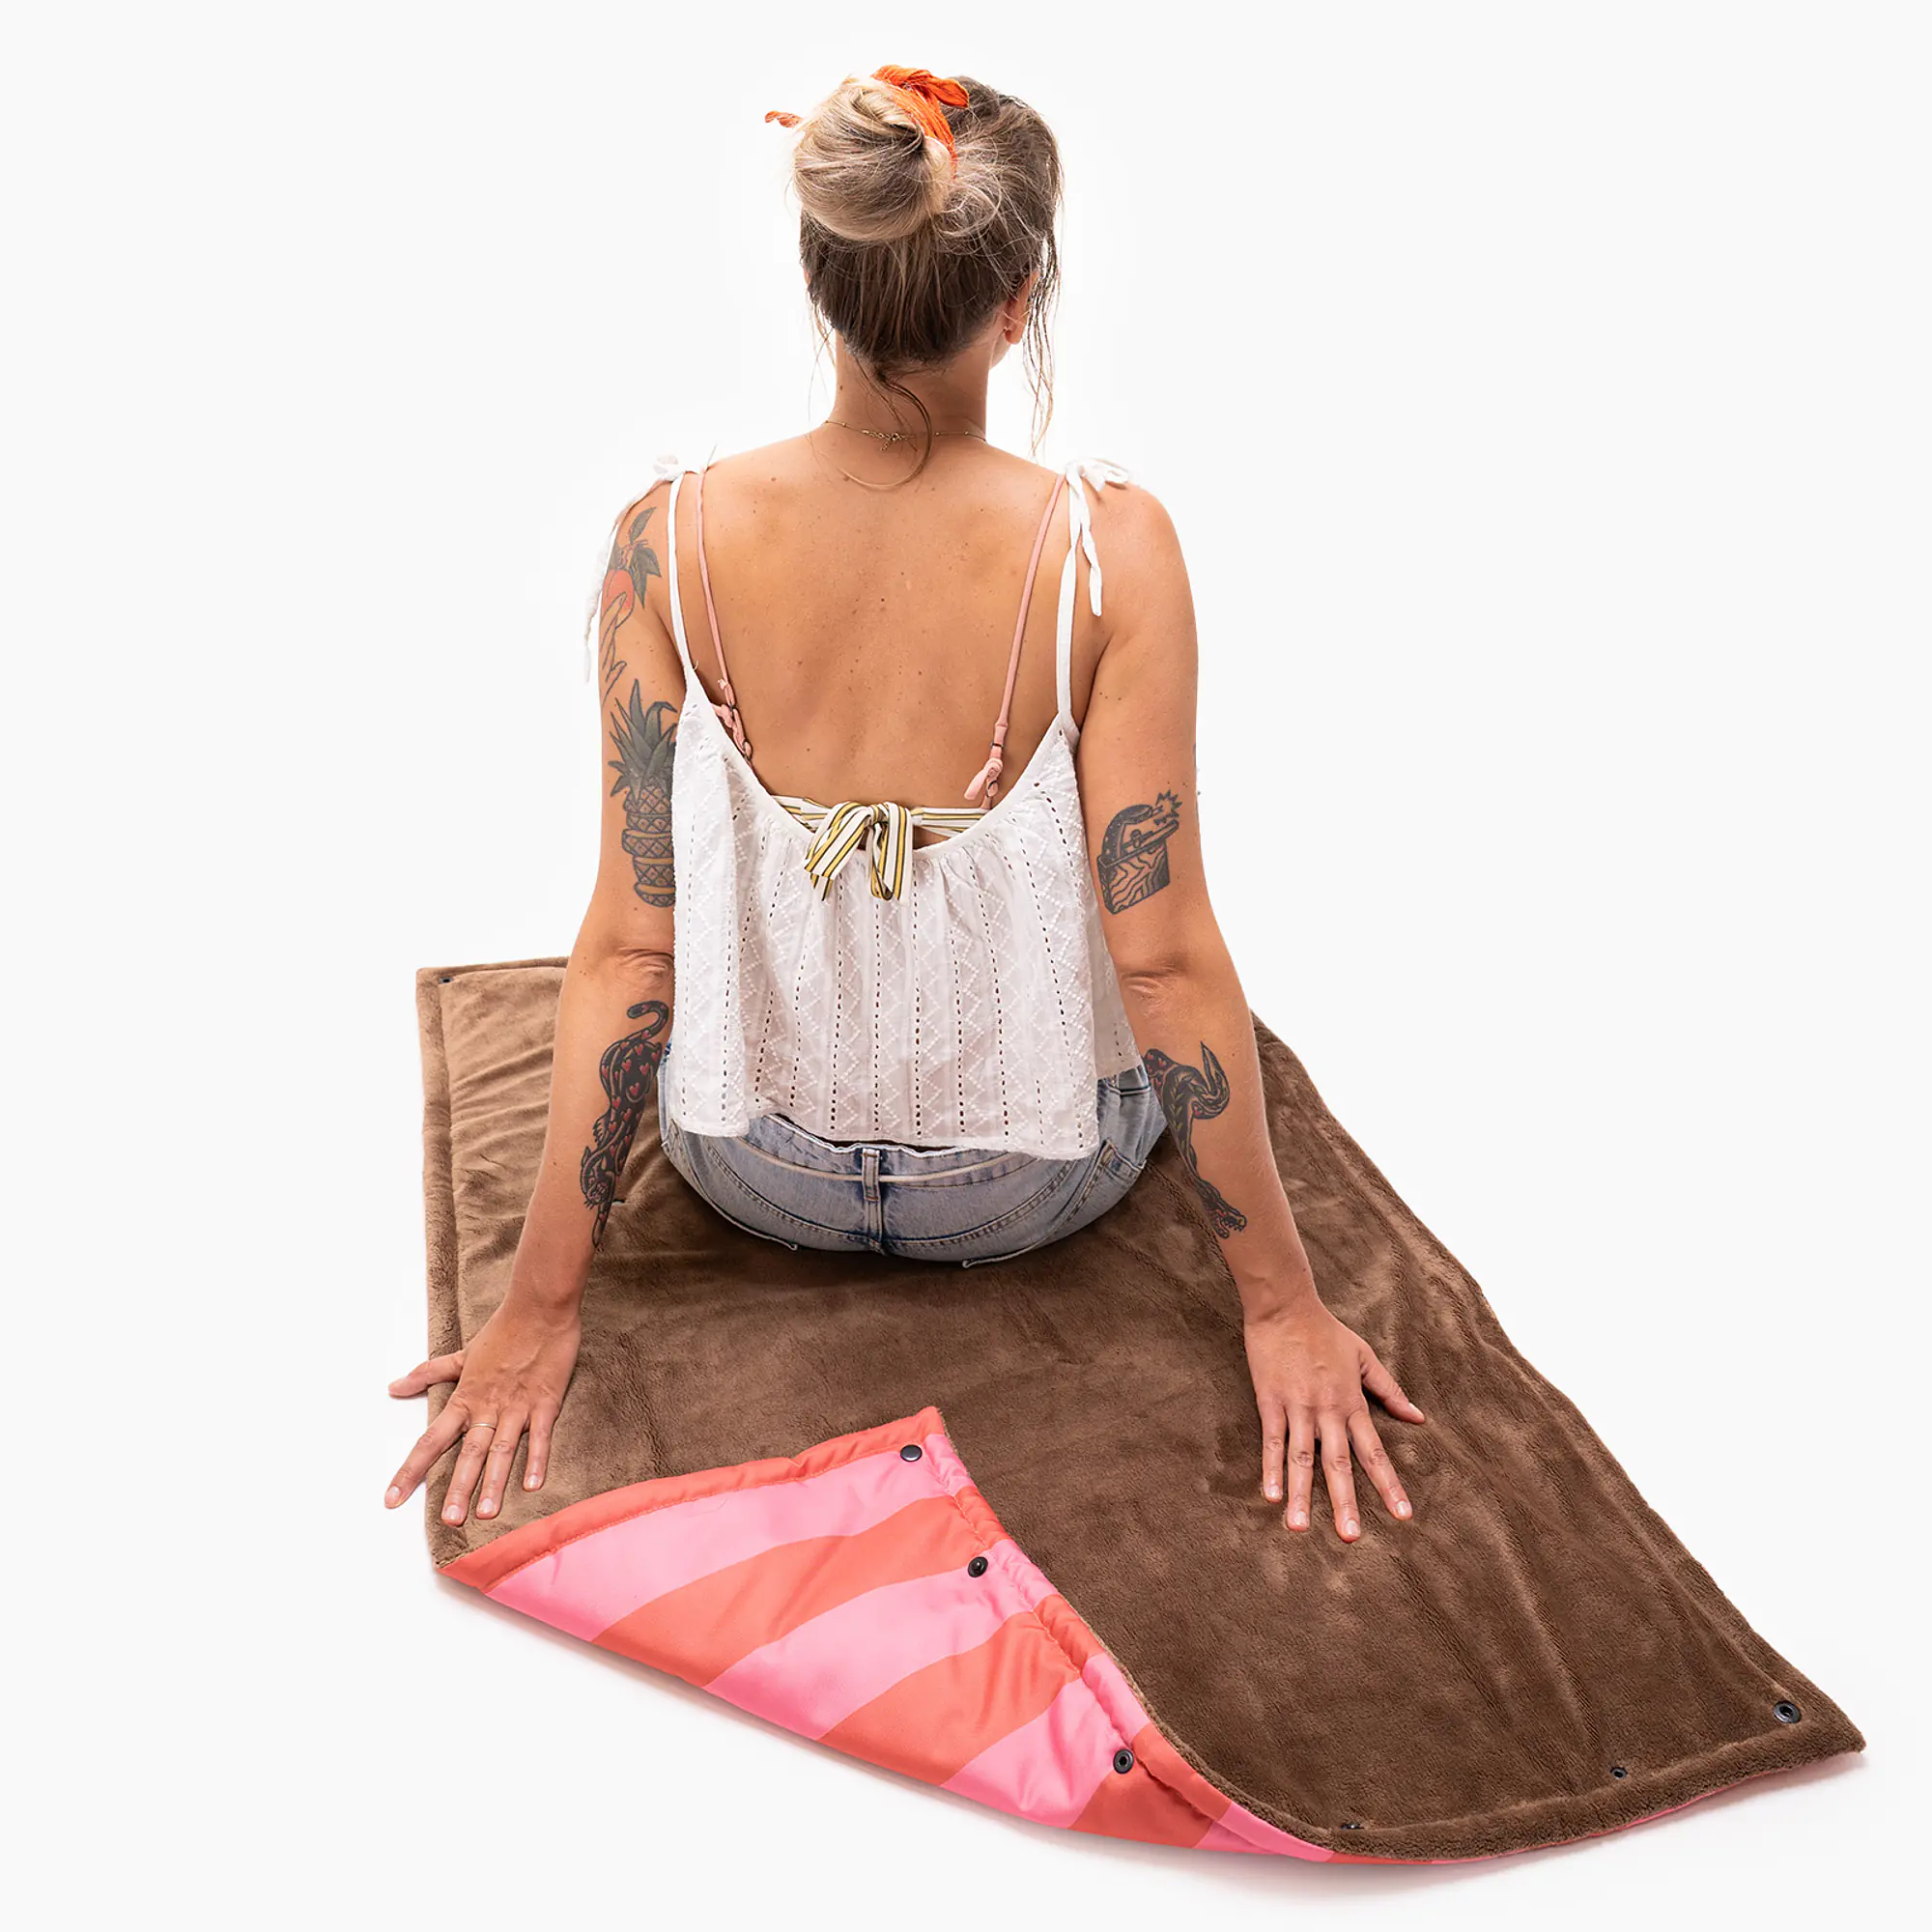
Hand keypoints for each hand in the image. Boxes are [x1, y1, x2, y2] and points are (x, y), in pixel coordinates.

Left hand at [384, 1292, 581, 1524]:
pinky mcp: (546, 1402)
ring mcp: (517, 1406)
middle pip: (468, 1452)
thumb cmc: (502, 1331)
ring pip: (503, 1449)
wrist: (539, 1308)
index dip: (410, 1471)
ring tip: (487, 1513)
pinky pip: (541, 1436)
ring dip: (494, 1482)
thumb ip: (428, 1374)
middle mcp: (488, 1407)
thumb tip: (393, 1387)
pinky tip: (533, 1485)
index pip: (430, 1440)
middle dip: (458, 1487)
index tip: (392, 1499)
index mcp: (465, 1398)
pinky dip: (537, 1459)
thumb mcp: (461, 1355)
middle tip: (450, 1520)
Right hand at [1243, 1292, 1425, 1539]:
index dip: (1388, 1484)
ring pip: (1302, 1458)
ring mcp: (1297, 1407)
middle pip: (1338, 1463)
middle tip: (1351, 1538)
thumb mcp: (1364, 1357)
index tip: (1402, 1515)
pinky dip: (1270, 1467)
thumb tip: (1418, 1418)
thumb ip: (1389, 1391)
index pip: (1373, 1451)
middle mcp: (1326, 1410)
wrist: (1285, 1305)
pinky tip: (1271, 1495)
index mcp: (1351, 1402)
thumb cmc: (1326, 1331)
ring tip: (1300, 1528)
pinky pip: (1271, 1439)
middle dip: (1345, 1502)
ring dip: (1302, 1494)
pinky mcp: (1270, 1400)